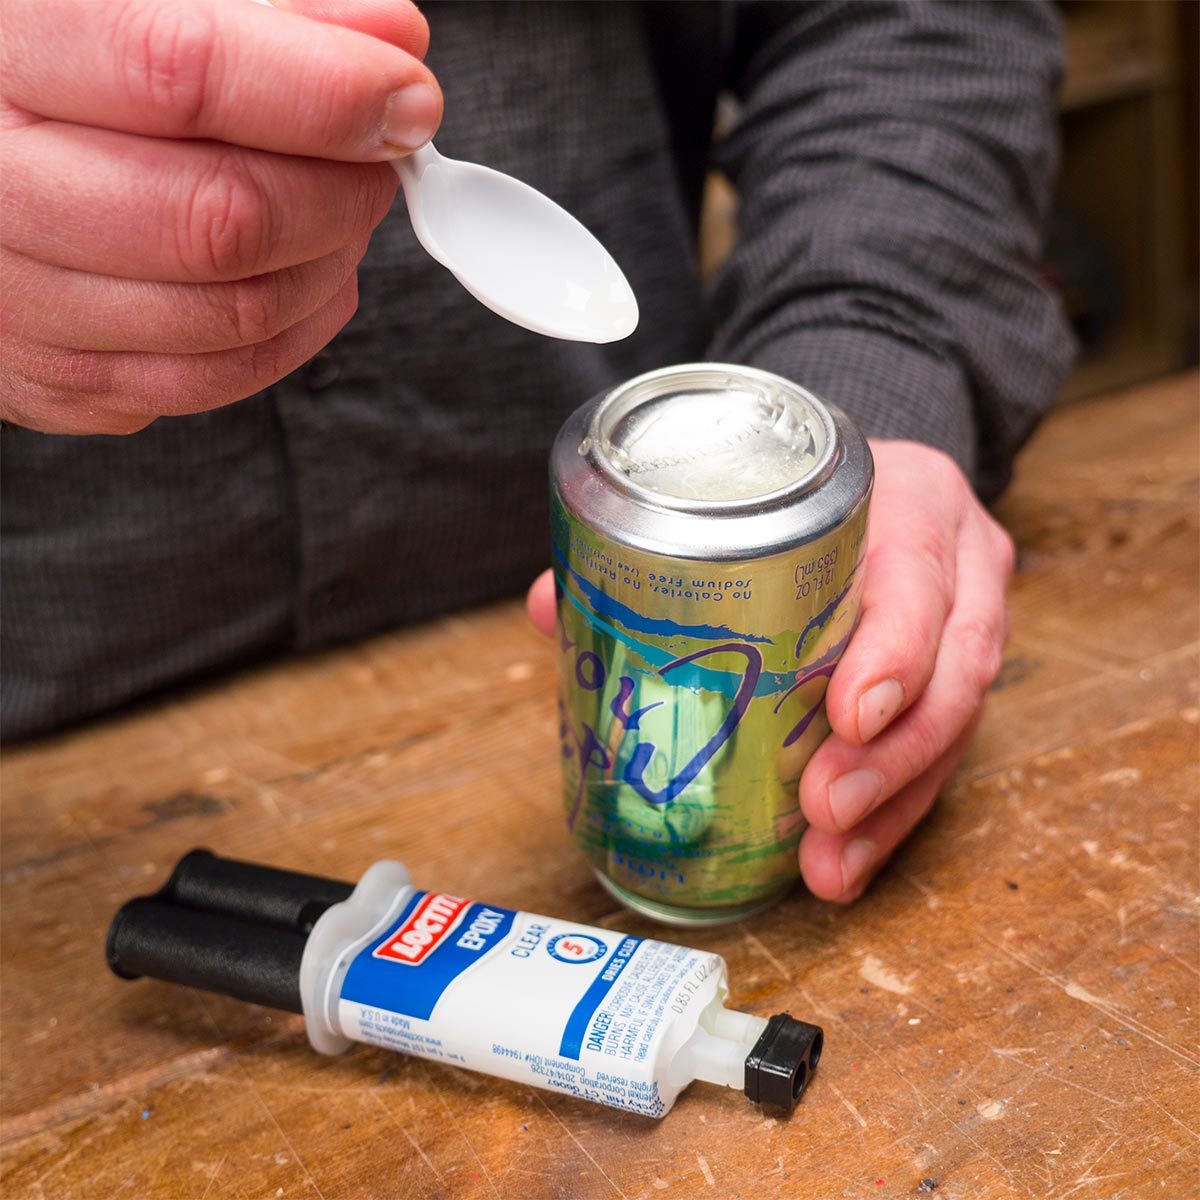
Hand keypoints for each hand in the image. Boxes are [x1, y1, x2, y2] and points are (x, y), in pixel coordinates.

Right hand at [0, 0, 440, 433]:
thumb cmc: (66, 75)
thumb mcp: (141, 2)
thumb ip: (268, 13)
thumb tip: (394, 44)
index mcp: (2, 53)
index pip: (178, 74)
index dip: (323, 92)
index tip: (408, 97)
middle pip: (223, 219)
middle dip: (343, 192)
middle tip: (378, 158)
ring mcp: (23, 303)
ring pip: (239, 313)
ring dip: (332, 261)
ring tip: (341, 206)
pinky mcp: (63, 379)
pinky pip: (222, 376)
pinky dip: (300, 324)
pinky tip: (311, 269)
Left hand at [526, 439, 1013, 903]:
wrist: (878, 490)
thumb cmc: (802, 497)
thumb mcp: (753, 496)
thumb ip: (656, 545)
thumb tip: (551, 607)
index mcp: (914, 503)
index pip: (920, 573)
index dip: (896, 649)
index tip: (849, 715)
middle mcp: (959, 570)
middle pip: (953, 671)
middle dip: (889, 757)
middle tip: (821, 811)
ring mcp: (969, 631)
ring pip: (954, 730)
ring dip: (888, 807)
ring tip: (826, 863)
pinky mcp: (955, 687)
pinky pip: (940, 761)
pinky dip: (891, 818)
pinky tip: (842, 863)